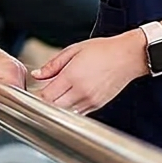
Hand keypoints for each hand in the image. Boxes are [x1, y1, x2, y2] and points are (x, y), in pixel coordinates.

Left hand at [30, 30, 146, 116]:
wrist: (128, 56)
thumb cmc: (103, 50)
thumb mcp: (74, 50)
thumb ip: (53, 65)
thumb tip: (36, 75)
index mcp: (73, 76)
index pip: (46, 96)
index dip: (37, 95)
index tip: (33, 91)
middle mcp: (81, 91)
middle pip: (53, 107)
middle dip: (45, 103)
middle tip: (42, 94)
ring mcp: (90, 100)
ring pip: (65, 112)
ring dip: (57, 107)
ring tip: (56, 96)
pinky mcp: (97, 105)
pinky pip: (77, 112)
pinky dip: (70, 108)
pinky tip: (70, 98)